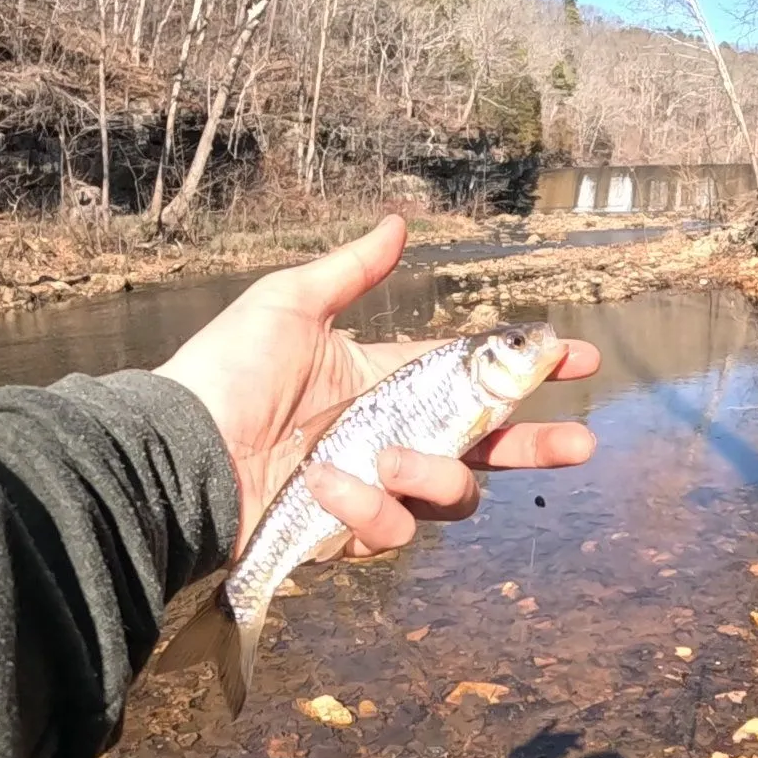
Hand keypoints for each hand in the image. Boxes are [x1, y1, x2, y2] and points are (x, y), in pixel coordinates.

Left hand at [154, 215, 599, 559]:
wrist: (178, 448)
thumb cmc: (226, 371)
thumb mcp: (288, 305)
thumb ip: (350, 273)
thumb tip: (399, 225)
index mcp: (385, 379)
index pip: (470, 374)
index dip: (524, 367)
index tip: (574, 356)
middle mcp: (389, 435)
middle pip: (483, 447)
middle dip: (535, 446)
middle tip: (578, 444)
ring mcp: (372, 487)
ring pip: (449, 495)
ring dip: (433, 476)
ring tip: (389, 458)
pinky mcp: (347, 533)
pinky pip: (392, 532)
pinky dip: (368, 511)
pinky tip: (327, 488)